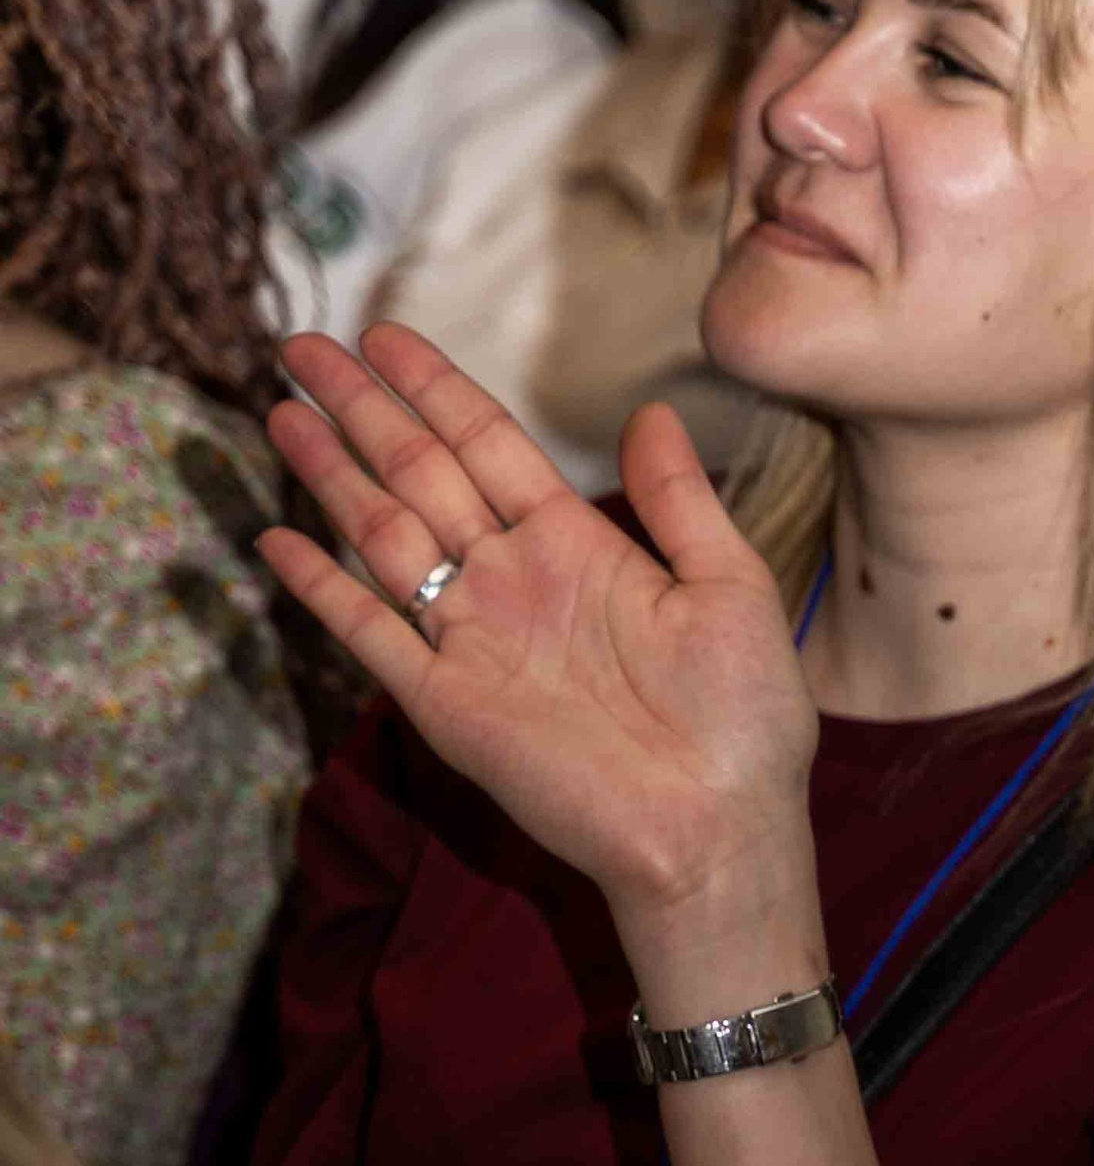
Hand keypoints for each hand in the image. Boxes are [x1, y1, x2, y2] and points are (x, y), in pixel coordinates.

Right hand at [259, 326, 821, 948]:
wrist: (718, 830)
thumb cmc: (743, 721)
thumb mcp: (730, 587)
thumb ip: (679, 502)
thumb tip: (652, 411)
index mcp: (577, 547)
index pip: (488, 446)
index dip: (435, 389)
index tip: (384, 335)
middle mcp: (513, 582)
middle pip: (420, 473)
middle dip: (363, 408)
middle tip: (303, 344)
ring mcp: (472, 640)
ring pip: (383, 535)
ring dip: (331, 474)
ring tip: (281, 410)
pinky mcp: (446, 703)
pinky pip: (369, 634)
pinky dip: (322, 588)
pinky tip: (278, 539)